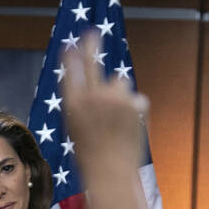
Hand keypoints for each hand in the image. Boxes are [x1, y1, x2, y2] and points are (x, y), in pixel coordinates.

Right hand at [62, 35, 149, 172]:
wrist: (111, 173)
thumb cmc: (91, 156)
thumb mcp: (76, 127)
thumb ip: (83, 102)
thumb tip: (97, 81)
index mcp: (73, 102)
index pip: (71, 68)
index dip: (72, 55)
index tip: (72, 45)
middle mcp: (92, 95)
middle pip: (91, 59)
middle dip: (91, 45)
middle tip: (91, 35)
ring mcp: (115, 98)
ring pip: (120, 81)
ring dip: (120, 93)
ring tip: (118, 118)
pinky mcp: (134, 103)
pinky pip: (136, 99)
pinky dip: (135, 109)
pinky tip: (130, 127)